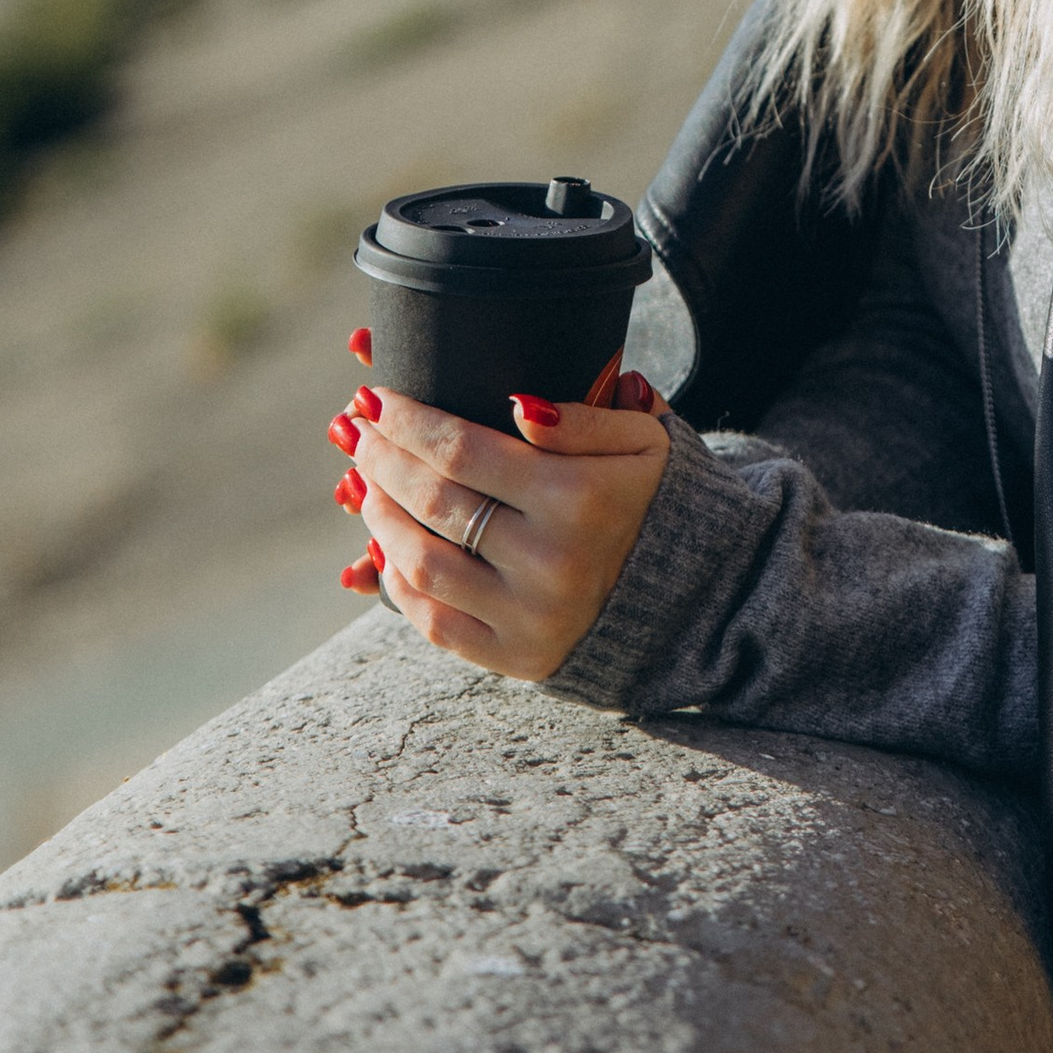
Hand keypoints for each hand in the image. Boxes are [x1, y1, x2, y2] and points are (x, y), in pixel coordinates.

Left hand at [334, 371, 671, 680]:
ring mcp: (529, 616)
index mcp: (579, 498)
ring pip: (421, 564)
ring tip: (366, 483)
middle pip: (433, 501)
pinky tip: (386, 547)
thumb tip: (517, 405)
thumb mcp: (645, 442)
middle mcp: (549, 561)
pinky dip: (398, 583)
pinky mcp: (516, 657)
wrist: (695, 600)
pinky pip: (434, 622)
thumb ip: (585, 417)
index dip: (409, 421)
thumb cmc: (659, 502)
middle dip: (382, 458)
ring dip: (380, 518)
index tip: (376, 396)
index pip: (463, 449)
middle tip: (357, 430)